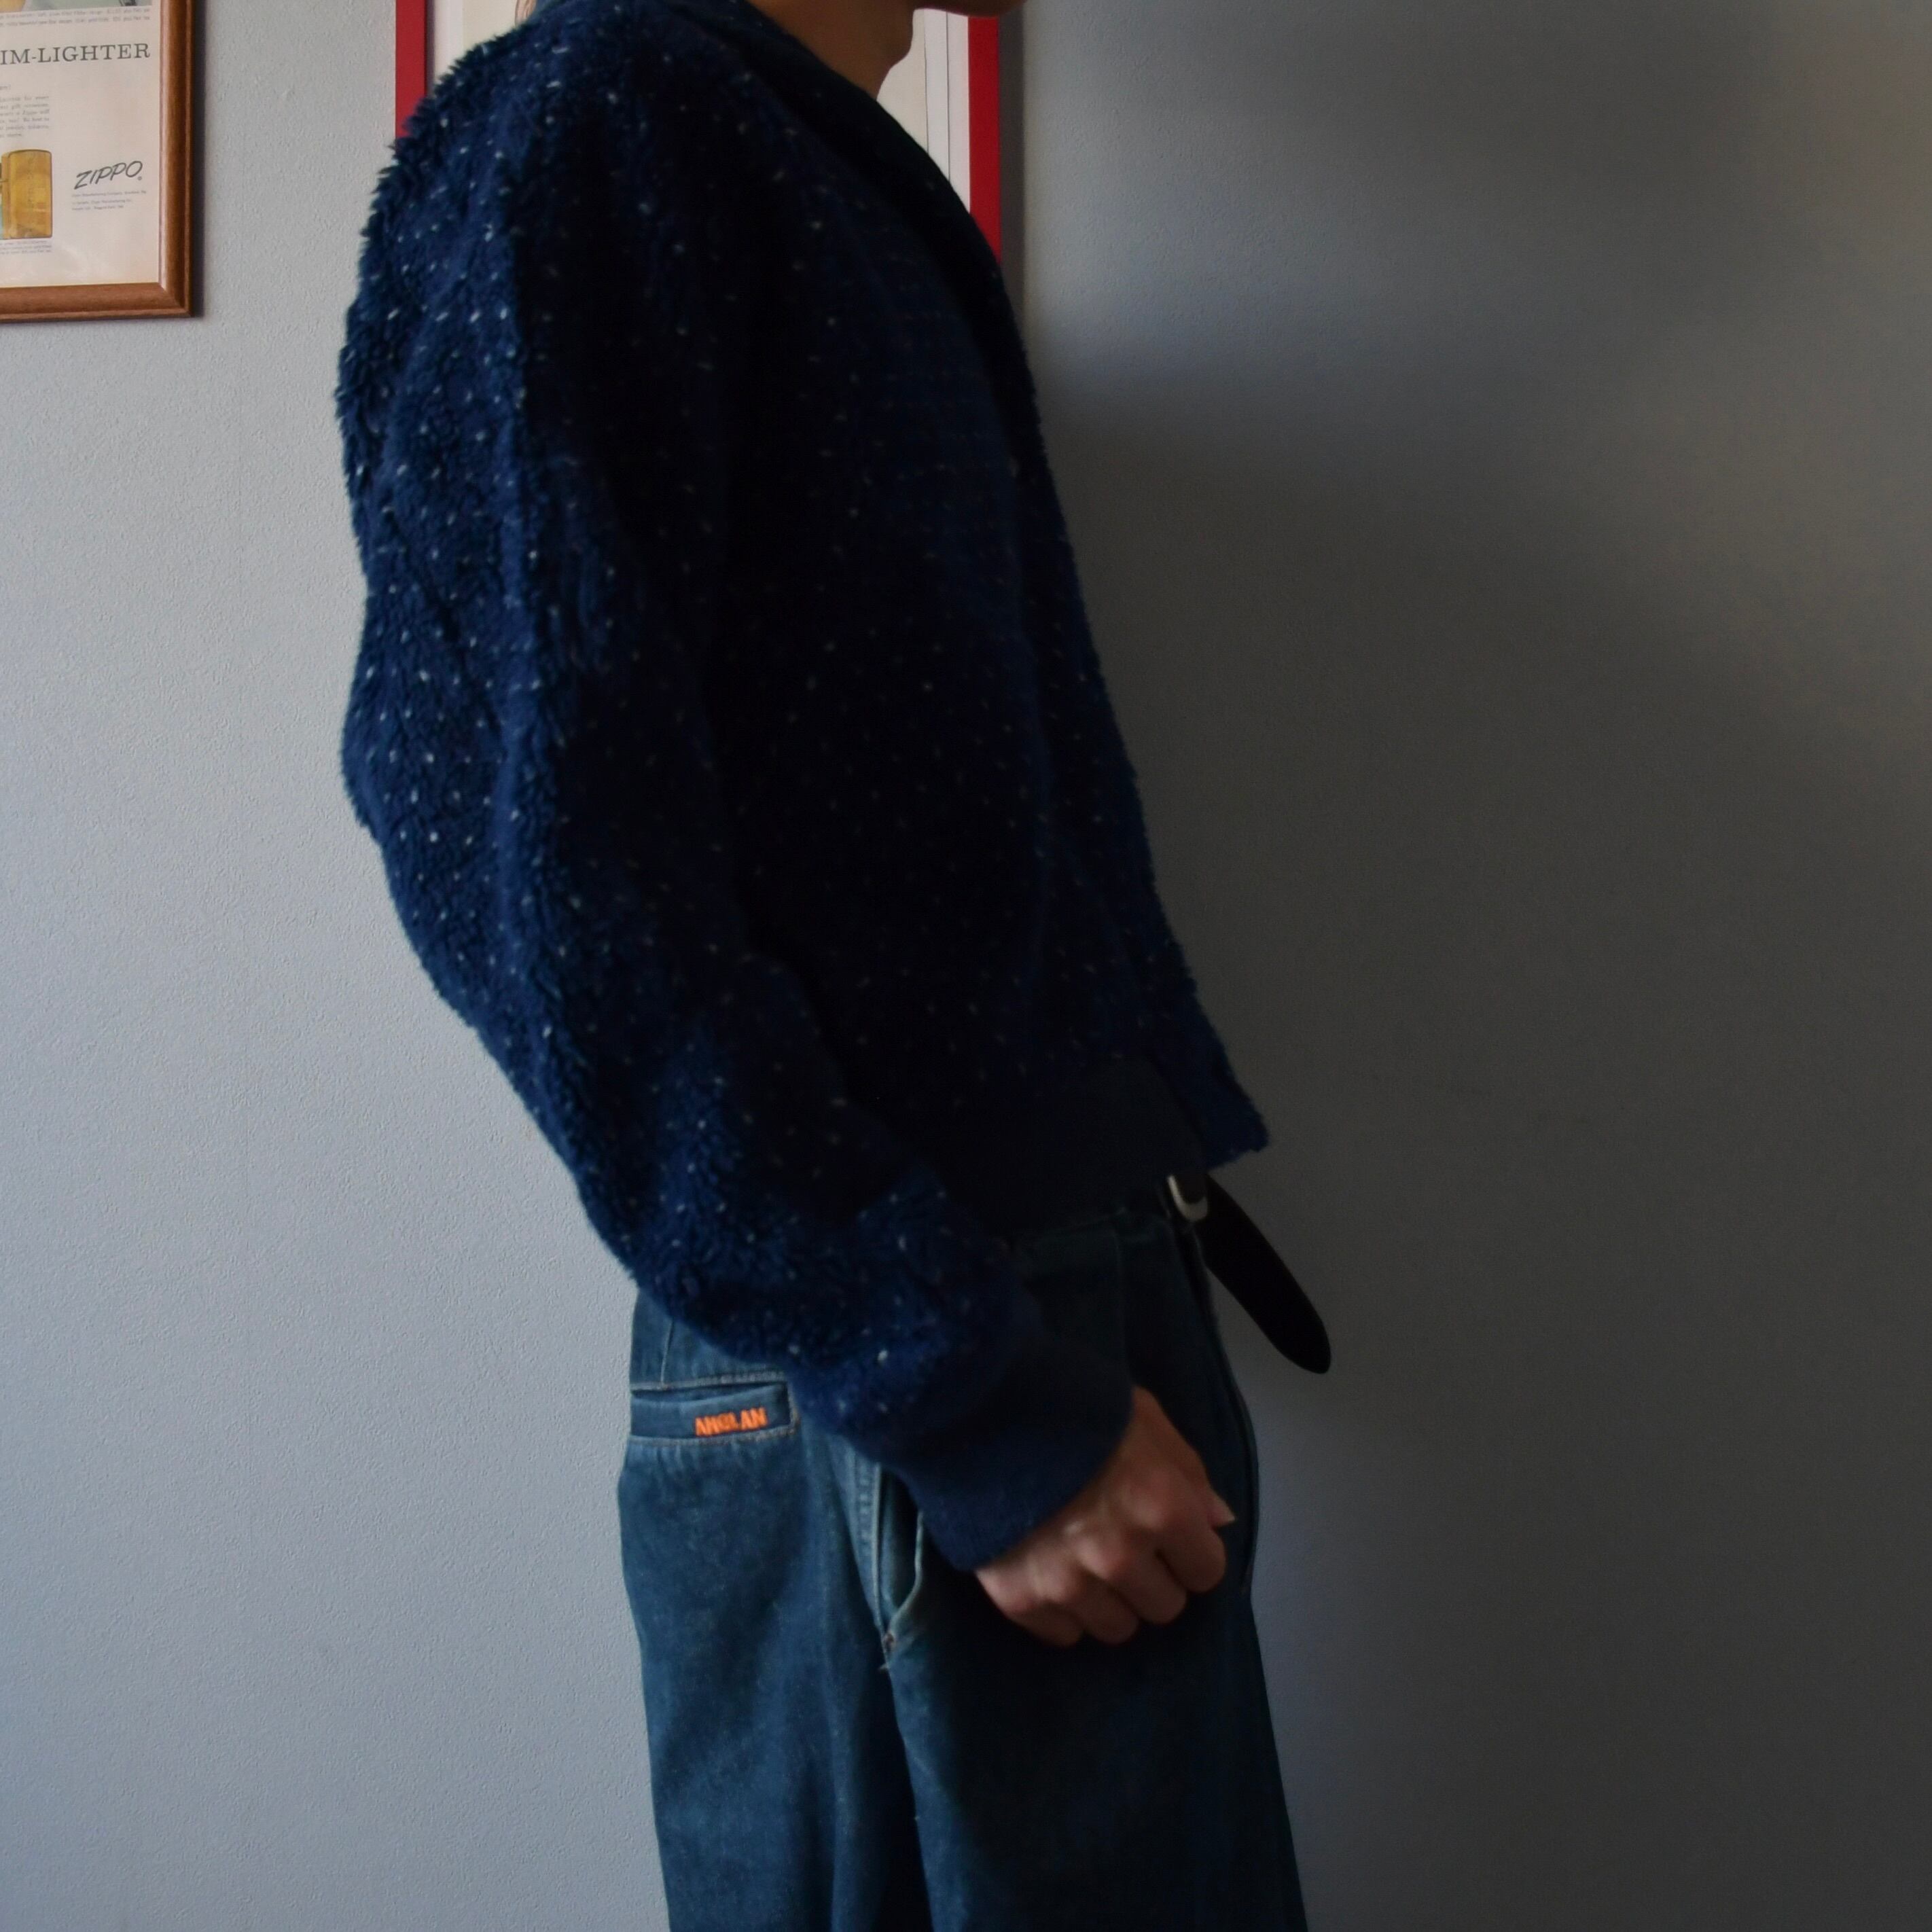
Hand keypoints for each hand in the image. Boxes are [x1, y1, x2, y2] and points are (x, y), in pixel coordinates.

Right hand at [974, 1386, 1234, 1646]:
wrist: (975, 1408)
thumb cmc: (1071, 1404)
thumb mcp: (1143, 1417)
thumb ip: (1186, 1471)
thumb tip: (1216, 1523)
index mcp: (1160, 1506)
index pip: (1206, 1571)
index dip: (1191, 1551)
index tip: (1169, 1536)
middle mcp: (1120, 1556)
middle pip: (1164, 1607)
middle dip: (1152, 1577)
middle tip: (1124, 1543)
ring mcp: (1068, 1584)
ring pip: (1116, 1628)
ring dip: (1109, 1599)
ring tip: (1084, 1558)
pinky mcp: (1020, 1599)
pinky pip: (1063, 1635)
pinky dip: (1062, 1610)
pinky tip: (1050, 1568)